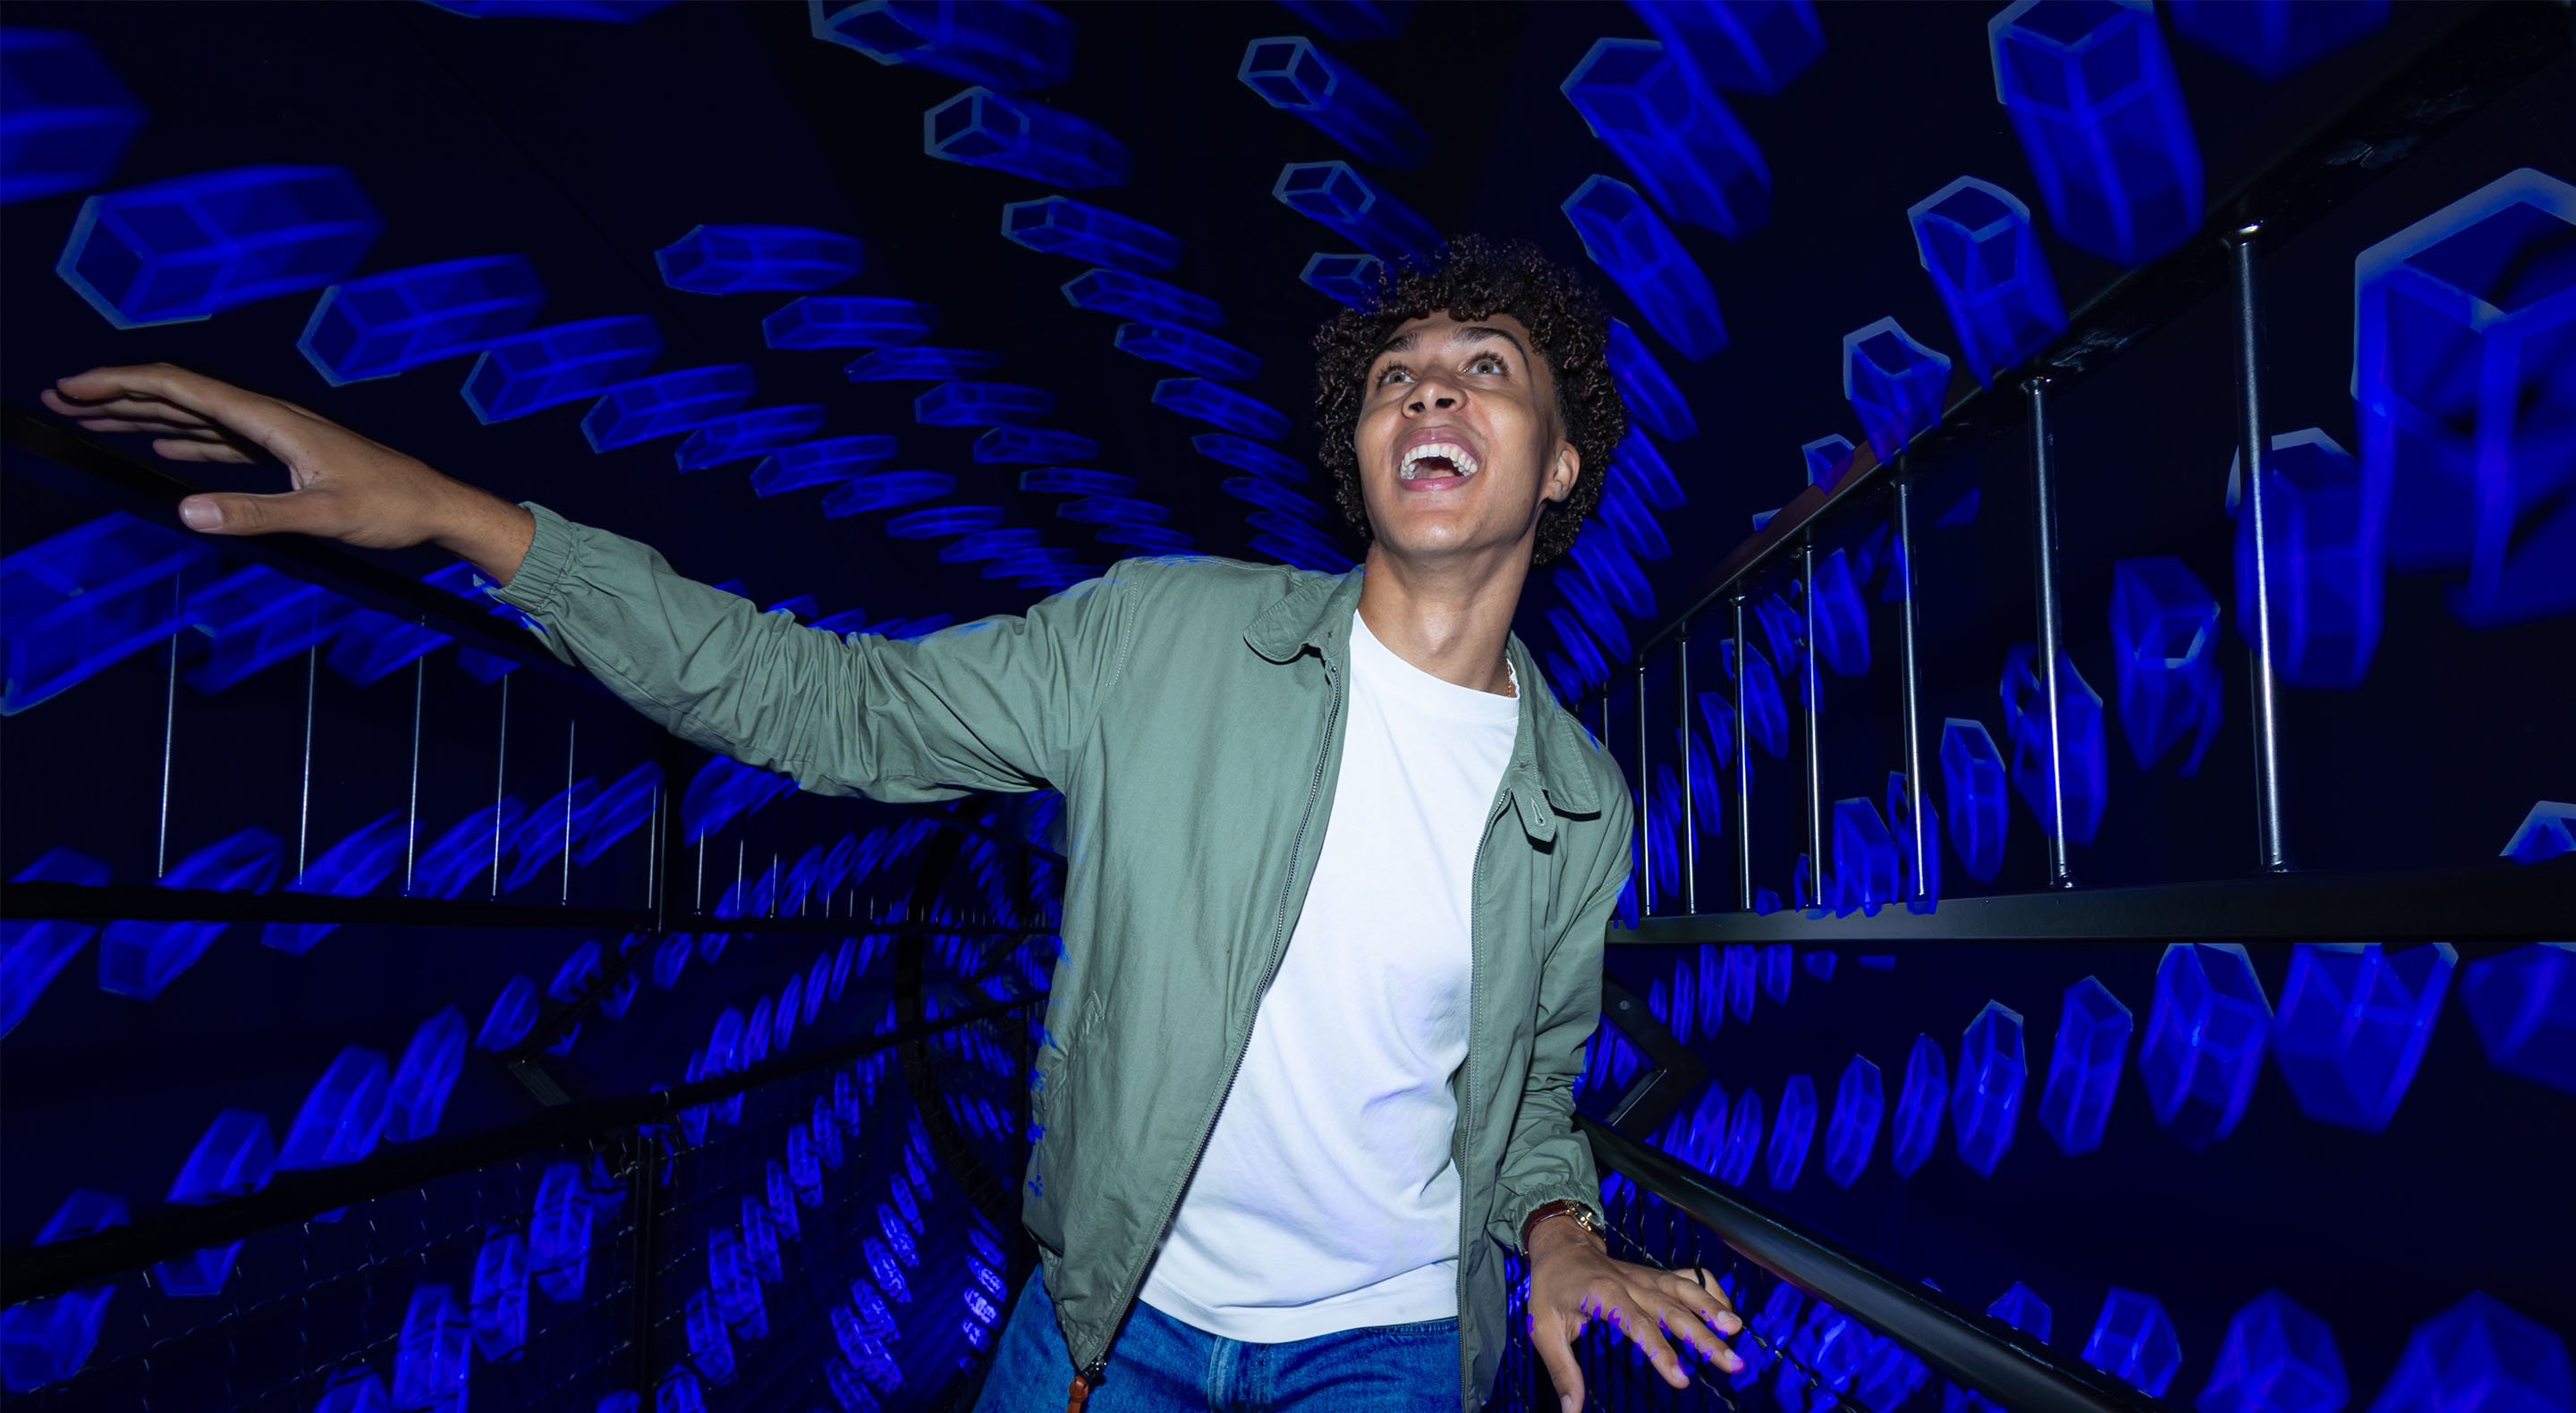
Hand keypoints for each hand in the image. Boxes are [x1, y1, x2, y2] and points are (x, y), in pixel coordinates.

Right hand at [42, 363, 535, 582]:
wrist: (437, 506)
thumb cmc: (390, 507)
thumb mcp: (320, 515)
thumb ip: (253, 514)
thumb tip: (185, 512)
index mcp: (273, 420)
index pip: (183, 389)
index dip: (122, 384)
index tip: (74, 388)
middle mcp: (270, 418)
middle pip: (180, 394)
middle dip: (118, 394)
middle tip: (60, 400)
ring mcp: (277, 434)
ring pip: (196, 416)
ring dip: (144, 415)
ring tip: (92, 418)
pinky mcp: (287, 455)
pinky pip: (223, 439)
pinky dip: (185, 438)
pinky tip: (162, 443)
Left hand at [1525, 1212, 1742, 1410]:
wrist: (1560, 1246)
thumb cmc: (1550, 1289)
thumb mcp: (1543, 1330)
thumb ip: (1562, 1371)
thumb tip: (1572, 1411)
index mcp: (1604, 1294)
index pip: (1638, 1325)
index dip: (1661, 1352)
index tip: (1681, 1378)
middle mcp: (1631, 1283)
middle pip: (1673, 1310)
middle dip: (1704, 1337)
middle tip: (1732, 1363)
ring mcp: (1647, 1277)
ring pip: (1685, 1290)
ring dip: (1714, 1308)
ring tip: (1737, 1331)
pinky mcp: (1655, 1275)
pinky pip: (1687, 1277)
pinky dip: (1710, 1289)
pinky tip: (1728, 1311)